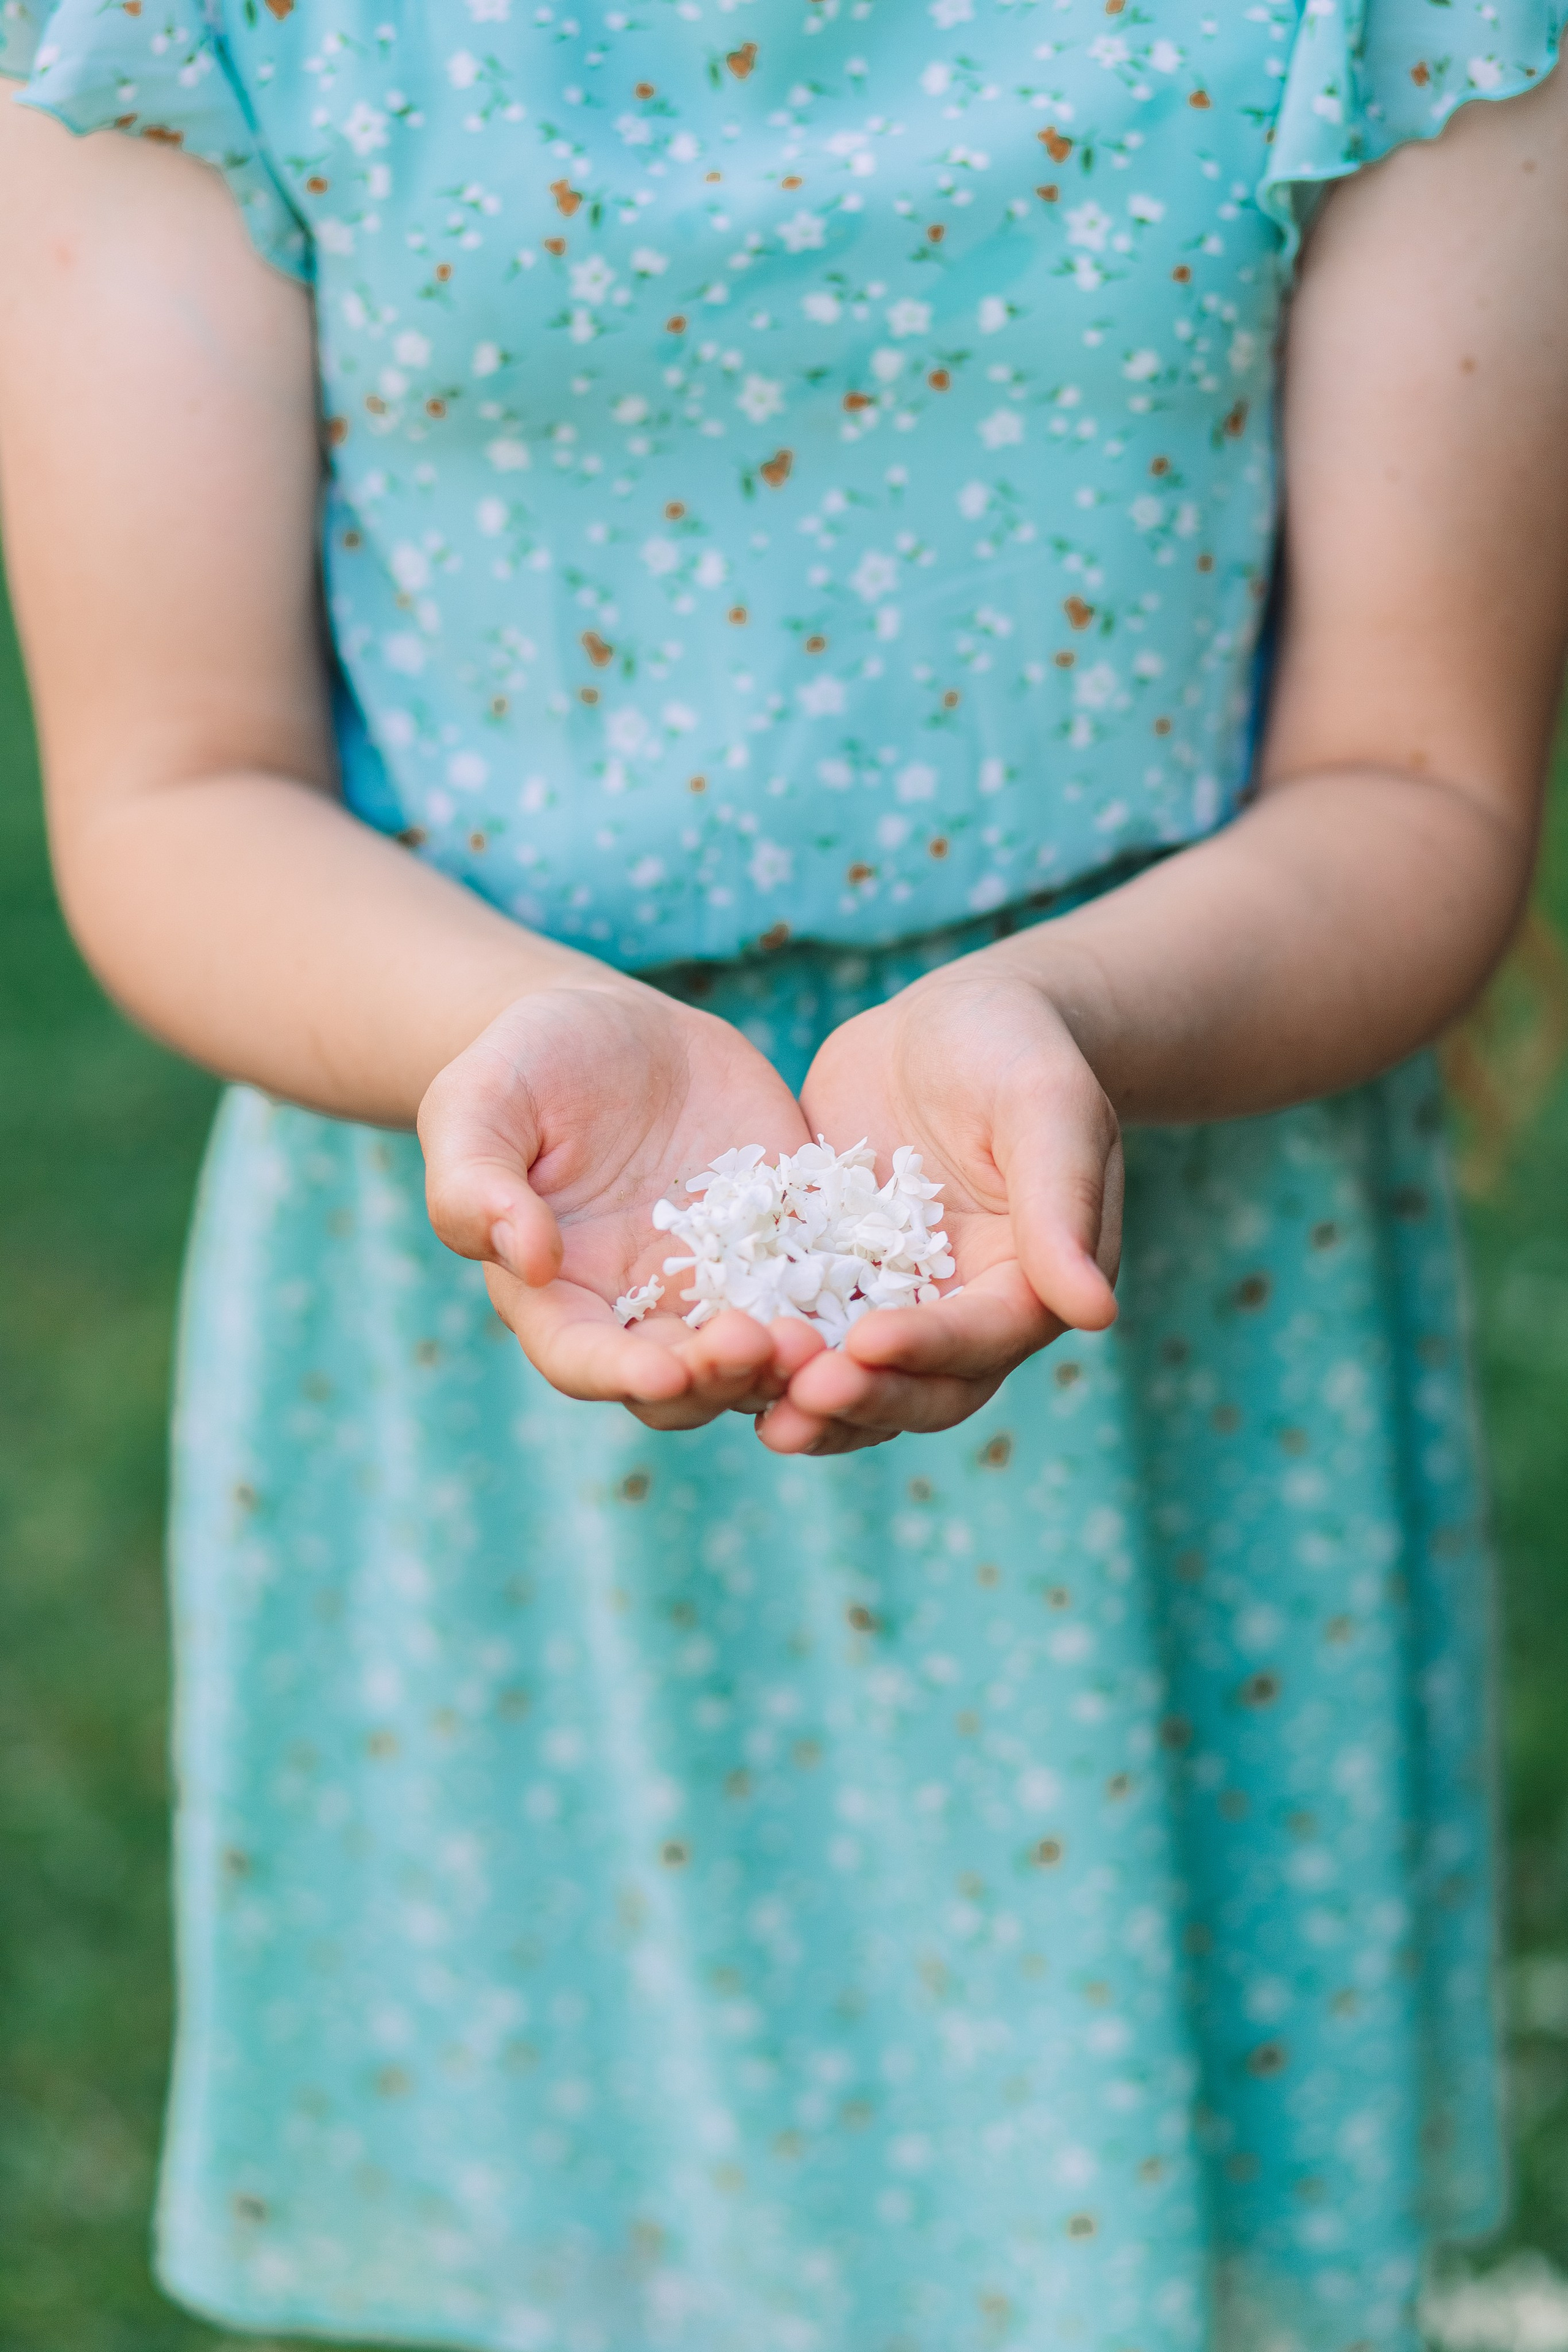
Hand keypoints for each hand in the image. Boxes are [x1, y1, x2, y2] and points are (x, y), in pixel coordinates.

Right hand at [418, 980, 824, 1426]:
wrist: (615, 1026)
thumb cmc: (522, 1064)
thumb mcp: (478, 1103)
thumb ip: (475, 1183)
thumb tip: (527, 1258)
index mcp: (559, 1298)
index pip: (584, 1359)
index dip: (622, 1374)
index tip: (666, 1369)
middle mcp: (644, 1312)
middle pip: (684, 1381)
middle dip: (723, 1377)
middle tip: (767, 1346)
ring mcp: (723, 1285)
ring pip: (762, 1358)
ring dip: (793, 1364)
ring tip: (825, 1337)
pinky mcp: (788, 1245)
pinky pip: (823, 1290)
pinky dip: (849, 1306)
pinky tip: (881, 1296)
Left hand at [760, 962, 1122, 1455]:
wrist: (949, 1025)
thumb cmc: (1015, 1047)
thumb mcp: (1046, 1103)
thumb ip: (1062, 1201)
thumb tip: (1093, 1313)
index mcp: (1033, 1281)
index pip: (987, 1336)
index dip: (931, 1347)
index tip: (869, 1343)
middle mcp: (967, 1312)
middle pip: (924, 1387)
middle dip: (864, 1399)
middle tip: (798, 1400)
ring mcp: (896, 1302)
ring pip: (860, 1381)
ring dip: (812, 1403)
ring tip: (755, 1410)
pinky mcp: (832, 1281)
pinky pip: (803, 1333)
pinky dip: (768, 1358)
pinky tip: (712, 1362)